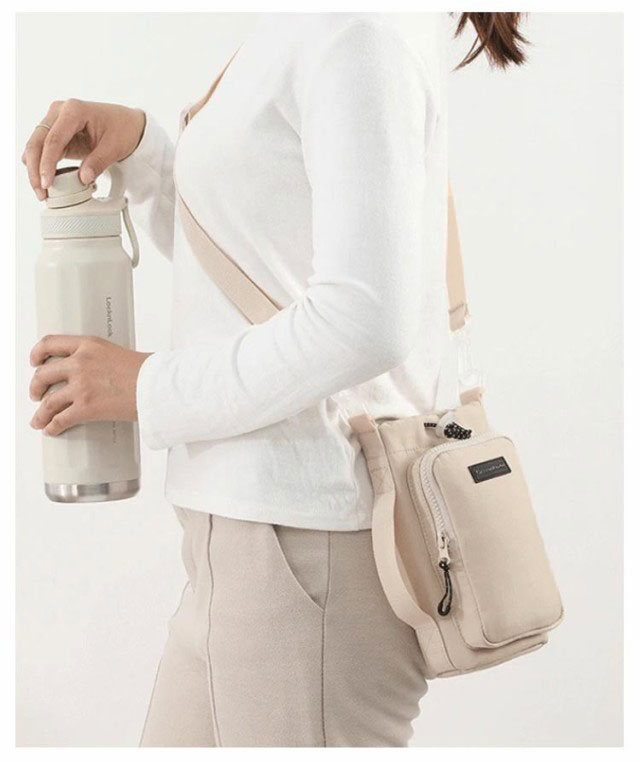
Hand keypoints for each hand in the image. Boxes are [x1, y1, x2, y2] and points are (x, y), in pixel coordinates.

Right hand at [22, 100, 145, 199]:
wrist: (128, 124)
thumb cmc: (123, 129)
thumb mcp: (114, 147)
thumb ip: (98, 162)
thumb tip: (83, 179)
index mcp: (74, 110)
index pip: (53, 139)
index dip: (47, 163)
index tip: (46, 183)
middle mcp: (60, 112)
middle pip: (37, 141)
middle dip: (35, 169)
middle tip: (40, 191)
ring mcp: (55, 121)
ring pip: (36, 146)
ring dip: (35, 169)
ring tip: (41, 191)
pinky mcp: (56, 133)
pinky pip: (43, 150)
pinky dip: (41, 165)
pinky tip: (44, 181)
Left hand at [29, 335, 151, 435]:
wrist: (157, 386)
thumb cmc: (147, 372)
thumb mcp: (118, 354)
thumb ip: (100, 360)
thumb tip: (95, 373)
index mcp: (88, 345)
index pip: (50, 343)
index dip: (37, 353)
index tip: (35, 360)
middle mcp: (80, 363)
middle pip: (43, 374)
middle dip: (36, 387)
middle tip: (37, 393)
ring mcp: (81, 386)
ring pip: (48, 401)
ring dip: (40, 412)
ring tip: (39, 419)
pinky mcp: (86, 408)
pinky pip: (60, 420)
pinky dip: (52, 426)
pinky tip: (51, 429)